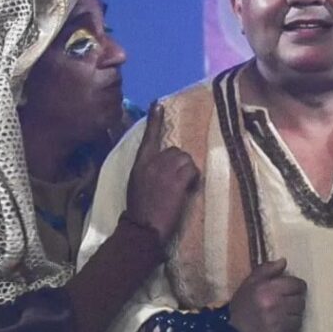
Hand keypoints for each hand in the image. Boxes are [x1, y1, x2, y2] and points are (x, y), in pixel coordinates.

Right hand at [125, 102, 198, 243]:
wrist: (142, 228)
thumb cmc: (140, 211)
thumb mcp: (137, 185)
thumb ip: (149, 172)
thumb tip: (161, 169)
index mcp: (139, 164)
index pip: (148, 137)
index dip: (154, 120)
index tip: (158, 104)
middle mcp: (152, 163)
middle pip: (176, 150)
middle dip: (181, 164)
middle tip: (178, 183)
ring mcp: (165, 170)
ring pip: (187, 159)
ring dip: (189, 172)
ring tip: (182, 188)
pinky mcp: (177, 180)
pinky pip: (193, 171)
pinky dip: (194, 180)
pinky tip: (188, 191)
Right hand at [229, 258, 306, 331]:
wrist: (229, 331)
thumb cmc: (241, 304)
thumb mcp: (250, 282)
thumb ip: (267, 269)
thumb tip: (284, 261)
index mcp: (269, 289)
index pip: (298, 285)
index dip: (296, 287)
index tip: (291, 291)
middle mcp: (276, 305)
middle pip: (300, 302)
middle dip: (294, 303)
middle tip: (284, 306)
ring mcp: (278, 324)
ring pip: (298, 319)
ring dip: (292, 319)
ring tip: (281, 320)